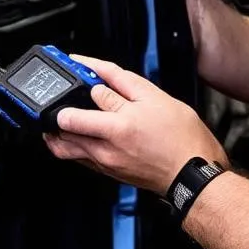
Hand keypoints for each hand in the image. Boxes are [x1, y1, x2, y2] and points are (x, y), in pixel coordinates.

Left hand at [43, 55, 227, 195]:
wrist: (193, 172)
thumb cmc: (181, 137)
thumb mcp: (154, 98)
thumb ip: (121, 83)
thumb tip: (97, 75)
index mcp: (116, 128)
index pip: (71, 113)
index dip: (68, 89)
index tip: (68, 76)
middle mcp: (105, 150)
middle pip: (60, 133)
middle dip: (55, 112)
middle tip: (62, 96)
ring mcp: (104, 164)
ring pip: (64, 150)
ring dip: (58, 131)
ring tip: (64, 115)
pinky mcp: (108, 173)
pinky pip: (78, 159)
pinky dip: (72, 145)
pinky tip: (81, 132)